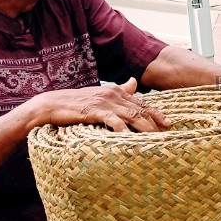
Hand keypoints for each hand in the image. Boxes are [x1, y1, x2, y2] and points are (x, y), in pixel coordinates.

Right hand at [29, 78, 169, 132]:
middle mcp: (113, 94)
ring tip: (155, 138)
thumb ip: (119, 91)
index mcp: (117, 91)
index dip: (157, 113)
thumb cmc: (77, 103)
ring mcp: (104, 102)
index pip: (142, 103)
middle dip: (156, 122)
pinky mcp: (94, 111)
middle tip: (167, 134)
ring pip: (132, 115)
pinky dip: (123, 129)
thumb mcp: (101, 95)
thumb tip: (134, 82)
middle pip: (141, 110)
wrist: (51, 105)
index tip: (169, 124)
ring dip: (145, 127)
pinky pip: (113, 120)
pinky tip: (131, 138)